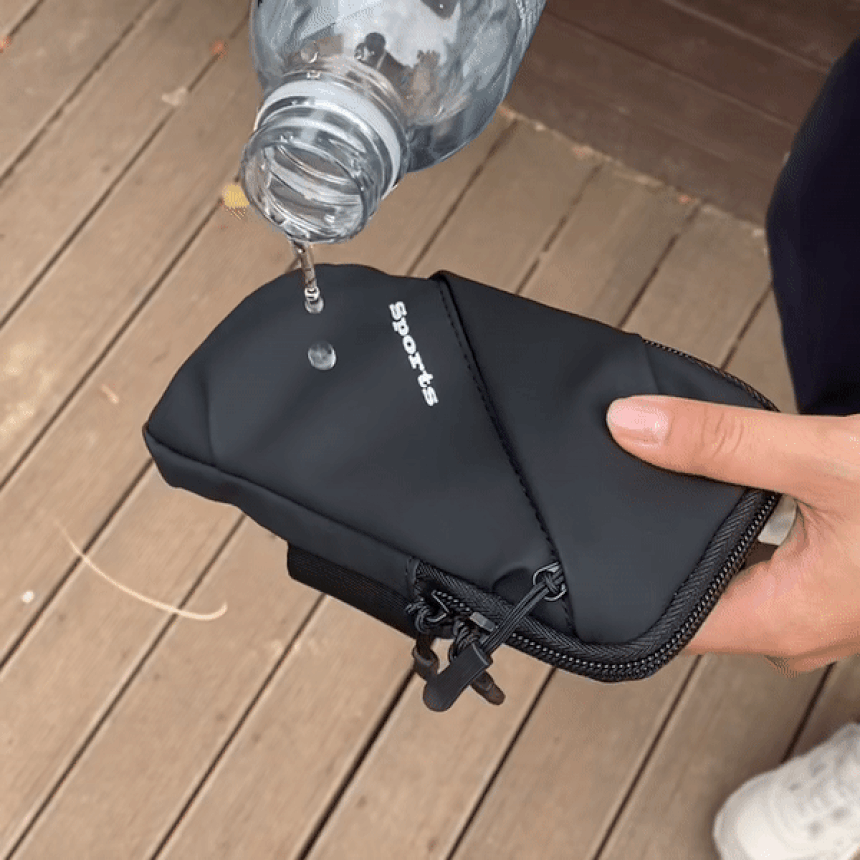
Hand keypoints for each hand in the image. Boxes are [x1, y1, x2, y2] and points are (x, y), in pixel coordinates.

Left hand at [606, 395, 859, 675]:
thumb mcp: (821, 458)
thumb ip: (722, 441)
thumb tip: (631, 425)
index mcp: (782, 622)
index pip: (665, 629)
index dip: (617, 595)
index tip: (576, 557)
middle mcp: (794, 629)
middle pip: (690, 602)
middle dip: (652, 555)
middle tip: (604, 508)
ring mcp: (812, 609)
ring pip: (727, 581)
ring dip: (698, 540)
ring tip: (653, 492)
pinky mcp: (827, 584)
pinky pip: (759, 566)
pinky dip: (736, 532)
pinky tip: (719, 492)